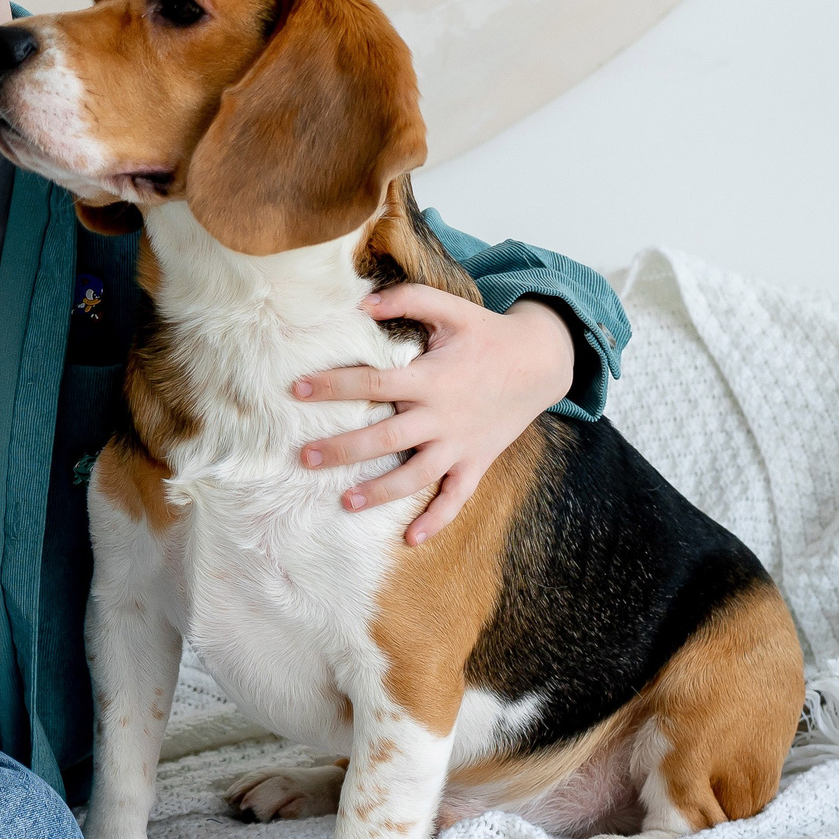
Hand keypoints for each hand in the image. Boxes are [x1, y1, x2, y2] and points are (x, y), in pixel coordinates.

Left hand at [293, 291, 577, 544]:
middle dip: (343, 450)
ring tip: (343, 502)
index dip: (334, 386)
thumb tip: (360, 303)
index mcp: (431, 378)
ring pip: (415, 476)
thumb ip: (407, 299)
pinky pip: (457, 498)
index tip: (297, 390)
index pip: (374, 383)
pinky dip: (437, 521)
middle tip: (304, 457)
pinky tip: (410, 540)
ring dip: (380, 492)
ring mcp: (460, 444)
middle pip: (386, 437)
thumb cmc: (487, 334)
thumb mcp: (451, 308)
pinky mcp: (476, 462)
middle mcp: (443, 416)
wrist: (541, 362)